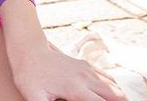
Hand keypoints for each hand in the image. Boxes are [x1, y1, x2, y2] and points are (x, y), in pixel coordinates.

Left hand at [10, 42, 125, 100]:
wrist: (28, 50)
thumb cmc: (28, 76)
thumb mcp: (34, 97)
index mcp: (76, 89)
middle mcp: (86, 79)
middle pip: (116, 95)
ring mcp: (87, 70)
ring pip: (114, 87)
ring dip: (118, 97)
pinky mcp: (86, 66)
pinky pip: (108, 78)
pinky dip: (114, 89)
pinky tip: (112, 95)